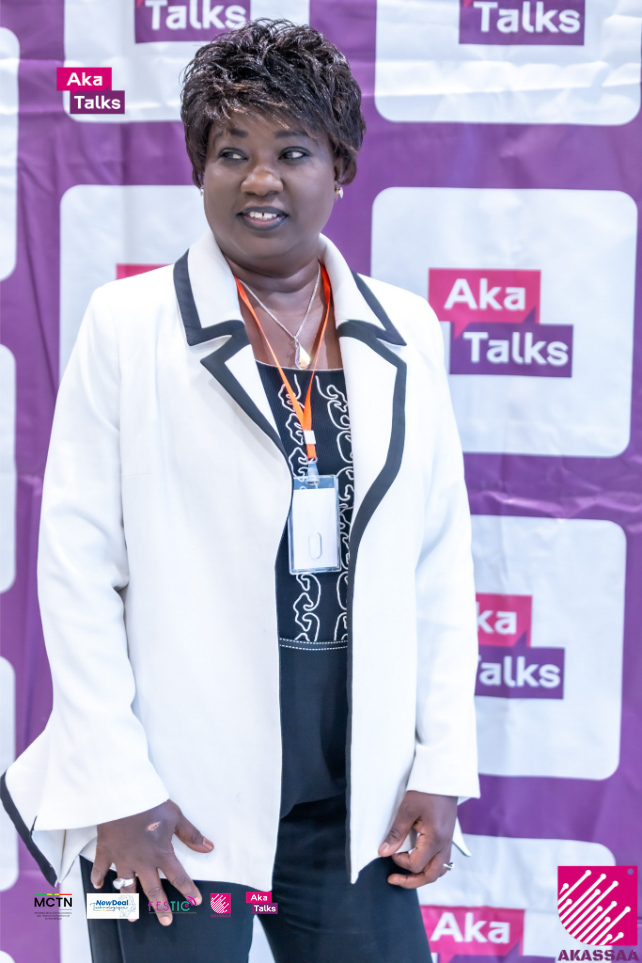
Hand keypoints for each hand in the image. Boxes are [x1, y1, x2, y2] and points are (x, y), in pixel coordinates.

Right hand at [91, 799, 213, 925]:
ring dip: (129, 901)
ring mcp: (122, 859)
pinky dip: (98, 877)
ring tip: (132, 917)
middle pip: (153, 889)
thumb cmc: (151, 804)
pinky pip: (101, 868)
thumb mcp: (176, 817)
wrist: (122, 797)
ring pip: (126, 886)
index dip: (188, 890)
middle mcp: (142, 862)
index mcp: (161, 854)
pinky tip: (98, 886)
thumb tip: (209, 848)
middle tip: (166, 921)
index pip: (178, 876)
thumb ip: (191, 835)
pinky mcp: (106, 851)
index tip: (196, 901)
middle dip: (160, 907)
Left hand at [378, 791, 456, 887]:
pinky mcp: (448, 839)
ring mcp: (448, 843)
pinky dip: (430, 868)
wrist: (444, 779)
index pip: (416, 864)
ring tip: (406, 875)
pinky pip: (442, 862)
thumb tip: (383, 852)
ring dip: (422, 877)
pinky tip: (419, 862)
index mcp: (435, 838)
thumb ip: (396, 833)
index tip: (391, 851)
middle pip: (431, 875)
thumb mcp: (407, 810)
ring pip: (439, 871)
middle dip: (411, 881)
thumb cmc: (426, 791)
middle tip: (394, 879)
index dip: (400, 862)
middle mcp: (444, 845)